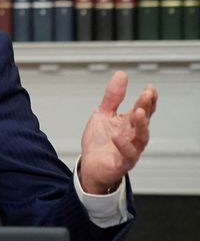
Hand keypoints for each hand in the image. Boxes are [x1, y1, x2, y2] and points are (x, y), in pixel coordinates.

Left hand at [79, 71, 156, 193]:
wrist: (90, 165)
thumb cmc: (100, 141)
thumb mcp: (103, 114)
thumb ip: (113, 97)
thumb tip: (121, 75)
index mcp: (130, 123)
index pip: (144, 109)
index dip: (148, 99)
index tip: (150, 88)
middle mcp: (133, 136)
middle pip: (144, 121)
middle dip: (146, 107)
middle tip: (147, 95)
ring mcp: (130, 149)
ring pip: (141, 138)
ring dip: (141, 125)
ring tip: (138, 112)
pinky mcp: (121, 163)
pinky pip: (126, 155)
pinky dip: (123, 145)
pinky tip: (117, 136)